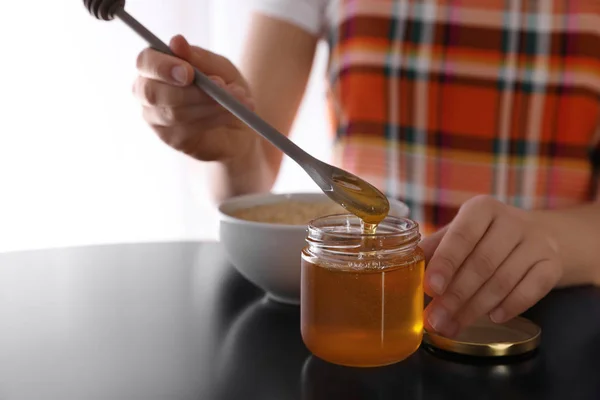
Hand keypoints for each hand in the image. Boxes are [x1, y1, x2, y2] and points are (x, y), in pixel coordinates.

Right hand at [133, 35, 256, 161]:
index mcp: (155, 66)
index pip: (146, 62)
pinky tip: (232, 113)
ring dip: (210, 103)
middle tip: (219, 86)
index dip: (163, 67)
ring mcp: (157, 118)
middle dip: (188, 91)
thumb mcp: (219, 68)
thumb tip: (176, 42)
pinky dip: (214, 118)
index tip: (188, 71)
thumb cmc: (224, 88)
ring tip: (238, 97)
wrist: (241, 123)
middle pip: (153, 92)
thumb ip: (199, 57)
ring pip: (175, 112)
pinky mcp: (172, 138)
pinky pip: (189, 129)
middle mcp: (148, 92)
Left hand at [420, 195, 562, 336]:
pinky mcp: (552, 264)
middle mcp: (511, 221)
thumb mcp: (459, 234)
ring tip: (453, 325)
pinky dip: (511, 306)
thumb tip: (411, 269)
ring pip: (504, 280)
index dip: (445, 263)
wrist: (535, 235)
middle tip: (436, 319)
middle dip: (456, 296)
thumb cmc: (484, 237)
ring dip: (476, 308)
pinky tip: (492, 317)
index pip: (462, 236)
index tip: (430, 288)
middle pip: (482, 263)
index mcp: (481, 209)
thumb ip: (436, 248)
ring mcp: (536, 242)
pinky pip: (532, 290)